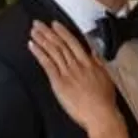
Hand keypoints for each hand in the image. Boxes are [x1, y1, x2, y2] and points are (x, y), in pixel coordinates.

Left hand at [26, 23, 124, 137]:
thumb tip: (94, 53)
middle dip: (48, 32)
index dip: (62, 32)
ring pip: (53, 51)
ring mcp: (68, 73)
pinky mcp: (59, 83)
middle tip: (37, 23)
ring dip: (42, 39)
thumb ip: (98, 63)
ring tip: (33, 31)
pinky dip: (39, 53)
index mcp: (89, 62)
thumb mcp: (105, 77)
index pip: (73, 42)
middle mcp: (77, 64)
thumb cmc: (104, 101)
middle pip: (60, 44)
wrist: (101, 114)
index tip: (54, 24)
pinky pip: (47, 64)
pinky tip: (32, 46)